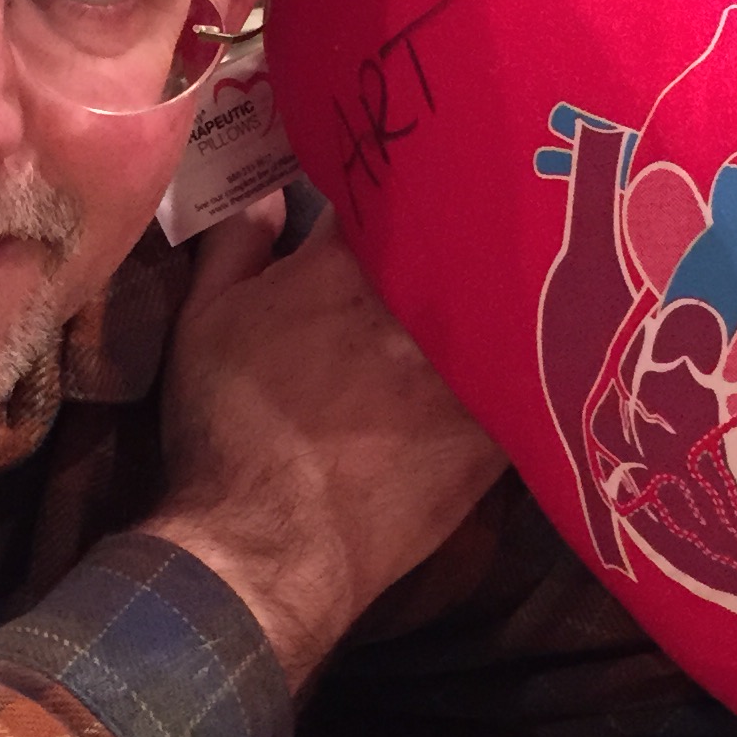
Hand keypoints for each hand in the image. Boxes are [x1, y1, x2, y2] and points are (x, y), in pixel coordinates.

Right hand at [139, 201, 504, 690]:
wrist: (267, 545)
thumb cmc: (225, 430)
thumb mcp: (203, 323)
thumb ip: (236, 246)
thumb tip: (266, 195)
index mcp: (343, 263)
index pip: (385, 194)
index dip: (392, 191)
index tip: (397, 191)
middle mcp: (414, 303)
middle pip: (453, 242)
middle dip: (454, 232)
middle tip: (460, 226)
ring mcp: (462, 365)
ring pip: (499, 303)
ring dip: (499, 293)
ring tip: (510, 284)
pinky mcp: (496, 426)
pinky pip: (529, 375)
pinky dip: (527, 363)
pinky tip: (534, 358)